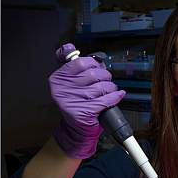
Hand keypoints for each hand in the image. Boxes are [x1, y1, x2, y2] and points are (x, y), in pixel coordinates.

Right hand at [49, 43, 125, 158]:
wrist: (76, 130)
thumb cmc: (77, 102)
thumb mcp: (70, 82)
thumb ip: (72, 64)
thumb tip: (73, 48)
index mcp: (59, 78)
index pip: (80, 62)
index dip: (94, 63)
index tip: (98, 66)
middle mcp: (63, 89)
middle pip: (94, 74)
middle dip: (105, 76)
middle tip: (107, 81)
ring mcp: (74, 101)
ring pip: (102, 87)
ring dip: (111, 88)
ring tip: (110, 91)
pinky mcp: (84, 112)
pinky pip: (107, 100)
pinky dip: (115, 97)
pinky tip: (118, 95)